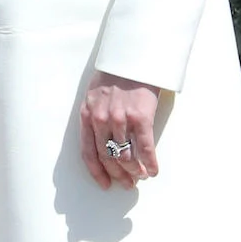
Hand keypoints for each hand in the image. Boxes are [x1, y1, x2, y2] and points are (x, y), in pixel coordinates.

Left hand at [80, 72, 161, 189]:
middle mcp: (101, 120)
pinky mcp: (140, 117)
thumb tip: (102, 139)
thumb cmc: (115, 75)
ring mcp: (121, 119)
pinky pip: (145, 148)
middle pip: (107, 158)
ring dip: (134, 171)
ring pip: (125, 156)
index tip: (105, 184)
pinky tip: (153, 170)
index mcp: (87, 115)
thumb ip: (95, 115)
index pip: (88, 152)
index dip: (97, 172)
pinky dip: (149, 163)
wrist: (133, 57)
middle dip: (118, 175)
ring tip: (140, 177)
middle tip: (127, 184)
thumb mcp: (95, 94)